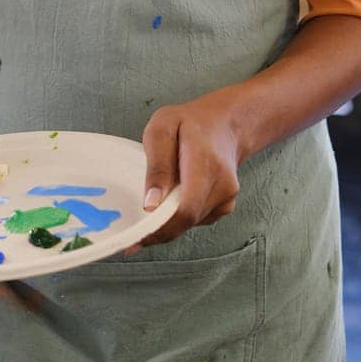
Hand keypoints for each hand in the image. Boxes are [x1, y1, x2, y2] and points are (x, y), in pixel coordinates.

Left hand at [124, 90, 241, 252]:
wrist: (225, 124)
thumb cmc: (188, 123)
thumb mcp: (162, 128)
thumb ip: (157, 165)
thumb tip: (150, 204)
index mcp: (205, 163)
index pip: (186, 209)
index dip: (161, 228)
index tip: (136, 238)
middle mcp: (223, 185)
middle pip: (187, 221)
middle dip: (159, 230)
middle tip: (133, 234)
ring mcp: (227, 198)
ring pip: (191, 223)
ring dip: (168, 224)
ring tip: (150, 208)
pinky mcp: (225, 206)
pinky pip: (197, 220)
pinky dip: (180, 217)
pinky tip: (171, 200)